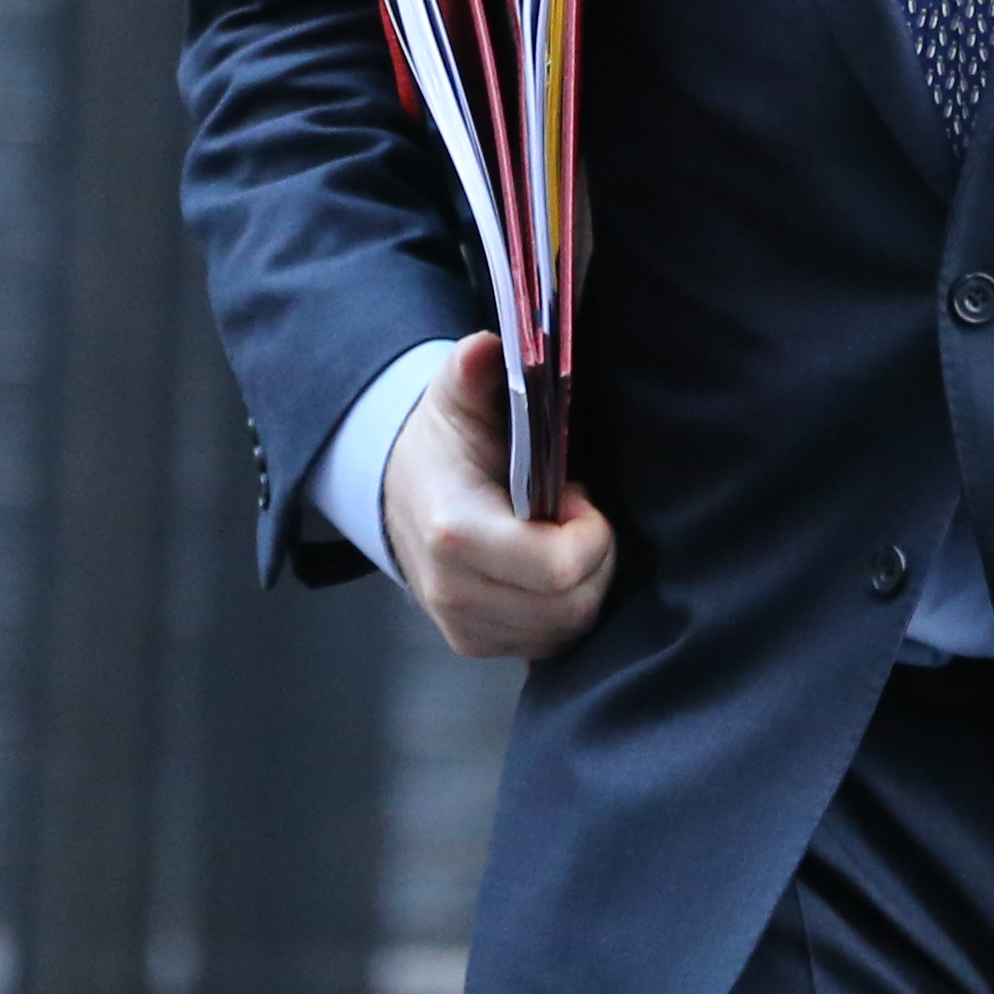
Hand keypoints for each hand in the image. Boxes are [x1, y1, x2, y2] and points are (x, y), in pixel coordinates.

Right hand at [381, 333, 615, 660]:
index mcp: (454, 532)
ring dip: (583, 581)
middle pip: (573, 603)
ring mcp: (463, 627)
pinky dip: (564, 606)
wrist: (399, 491)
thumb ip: (473, 371)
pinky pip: (548, 642)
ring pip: (567, 628)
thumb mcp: (456, 395)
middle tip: (573, 511)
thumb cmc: (444, 441)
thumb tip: (484, 349)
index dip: (590, 531)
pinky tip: (547, 566)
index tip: (574, 492)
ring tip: (558, 534)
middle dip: (595, 555)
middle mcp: (454, 592)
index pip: (558, 567)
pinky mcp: (474, 644)